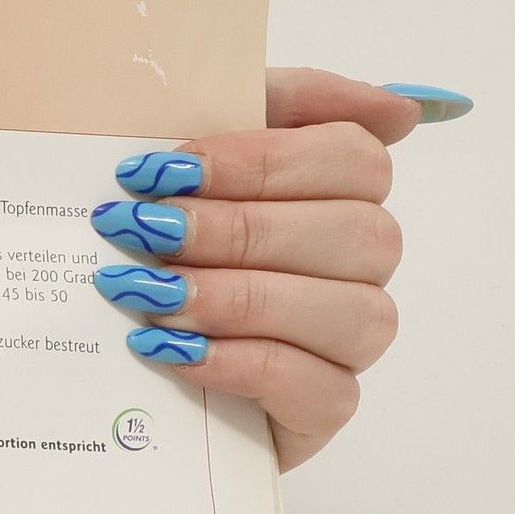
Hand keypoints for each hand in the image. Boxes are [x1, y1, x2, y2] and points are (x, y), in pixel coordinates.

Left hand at [90, 71, 470, 469]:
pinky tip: (176, 352)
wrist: (115, 363)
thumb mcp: (183, 164)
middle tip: (140, 231)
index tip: (163, 169)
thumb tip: (398, 107)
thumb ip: (258, 104)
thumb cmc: (155, 246)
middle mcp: (361, 260)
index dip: (259, 159)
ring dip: (237, 298)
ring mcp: (350, 337)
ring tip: (148, 296)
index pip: (350, 153)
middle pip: (350, 230)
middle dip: (234, 228)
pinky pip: (319, 388)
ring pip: (346, 310)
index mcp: (339, 187)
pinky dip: (243, 365)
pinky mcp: (325, 409)